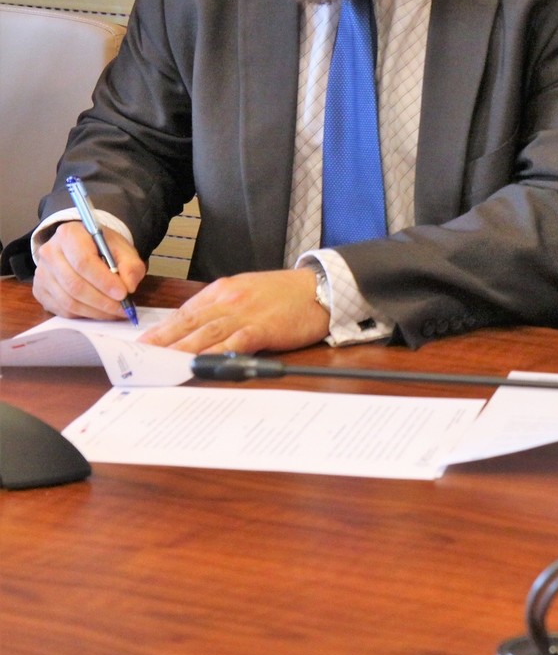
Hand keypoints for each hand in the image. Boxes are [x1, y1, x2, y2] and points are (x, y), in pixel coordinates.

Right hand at [32, 221, 145, 319]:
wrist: (82, 246)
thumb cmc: (103, 247)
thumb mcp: (123, 249)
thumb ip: (131, 265)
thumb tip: (129, 286)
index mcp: (69, 235)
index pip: (83, 262)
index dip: (104, 281)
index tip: (123, 293)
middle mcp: (50, 253)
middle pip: (74, 284)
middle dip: (101, 301)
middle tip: (123, 308)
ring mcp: (41, 273)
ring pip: (67, 300)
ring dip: (95, 311)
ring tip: (115, 312)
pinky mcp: (39, 290)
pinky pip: (61, 309)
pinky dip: (84, 314)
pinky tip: (100, 312)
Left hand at [139, 268, 329, 353]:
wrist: (322, 288)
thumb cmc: (288, 293)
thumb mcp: (249, 290)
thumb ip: (224, 307)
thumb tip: (200, 330)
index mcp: (224, 289)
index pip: (185, 312)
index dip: (162, 330)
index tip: (143, 344)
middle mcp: (228, 299)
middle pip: (187, 324)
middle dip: (160, 342)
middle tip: (139, 357)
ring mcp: (244, 314)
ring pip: (203, 335)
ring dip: (177, 352)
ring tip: (157, 365)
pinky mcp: (261, 329)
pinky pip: (230, 345)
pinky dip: (211, 356)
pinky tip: (196, 366)